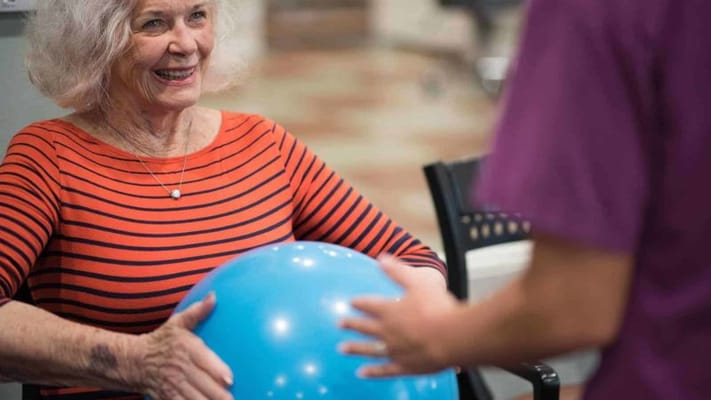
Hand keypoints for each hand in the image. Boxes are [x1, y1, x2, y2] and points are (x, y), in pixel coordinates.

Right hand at [139, 292, 233, 399]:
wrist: (134, 361)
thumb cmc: (162, 340)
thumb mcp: (178, 323)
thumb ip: (198, 312)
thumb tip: (214, 296)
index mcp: (186, 348)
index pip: (203, 360)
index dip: (217, 371)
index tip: (230, 379)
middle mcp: (180, 368)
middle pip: (202, 384)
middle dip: (218, 394)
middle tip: (232, 399)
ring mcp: (174, 385)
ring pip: (194, 398)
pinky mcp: (168, 398)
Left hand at [339, 254, 461, 376]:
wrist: (453, 338)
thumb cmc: (438, 308)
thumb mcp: (417, 283)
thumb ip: (397, 271)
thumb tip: (381, 258)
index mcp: (390, 310)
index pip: (369, 305)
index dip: (359, 303)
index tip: (350, 302)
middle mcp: (387, 331)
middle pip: (365, 327)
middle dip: (351, 324)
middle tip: (339, 324)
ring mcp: (394, 350)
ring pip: (369, 349)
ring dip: (355, 348)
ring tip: (342, 348)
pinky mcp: (404, 366)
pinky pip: (383, 370)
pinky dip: (372, 372)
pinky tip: (362, 373)